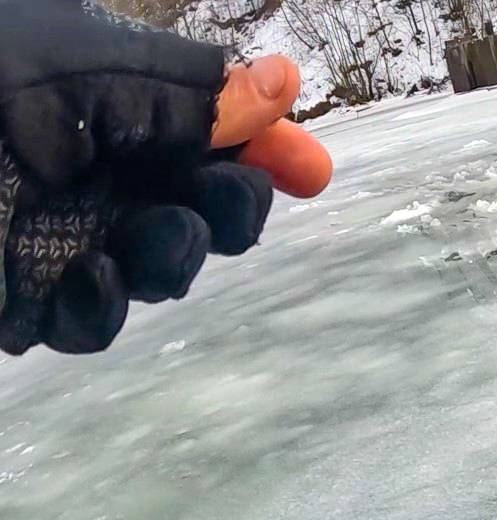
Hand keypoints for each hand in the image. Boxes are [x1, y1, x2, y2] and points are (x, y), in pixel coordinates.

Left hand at [0, 0, 333, 355]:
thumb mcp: (73, 65)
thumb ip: (182, 89)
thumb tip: (278, 84)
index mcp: (88, 94)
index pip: (202, 121)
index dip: (259, 144)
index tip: (310, 172)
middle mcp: (76, 165)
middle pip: (197, 199)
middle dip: (226, 208)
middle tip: (215, 204)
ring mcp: (47, 236)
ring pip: (158, 266)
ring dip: (173, 256)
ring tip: (147, 240)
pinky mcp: (16, 303)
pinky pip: (91, 319)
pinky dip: (102, 303)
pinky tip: (83, 278)